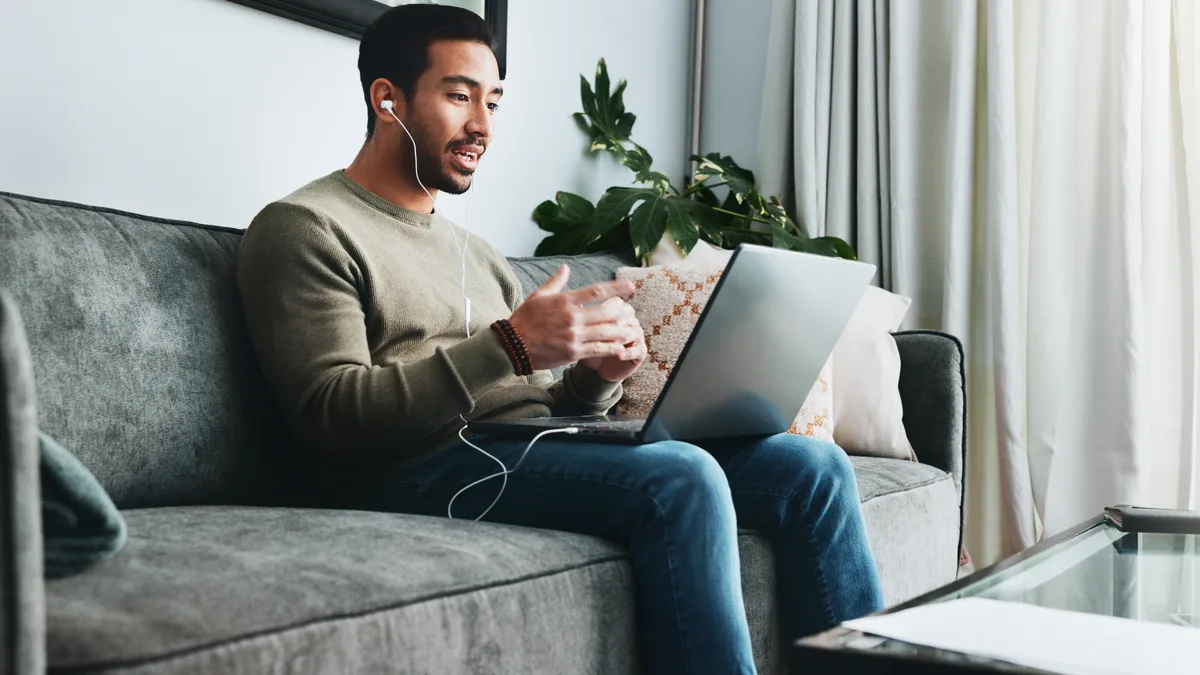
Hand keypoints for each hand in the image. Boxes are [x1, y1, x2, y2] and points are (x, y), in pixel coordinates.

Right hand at [507, 264, 636, 371]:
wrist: (512, 345)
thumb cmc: (524, 319)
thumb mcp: (538, 296)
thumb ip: (555, 282)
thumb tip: (565, 268)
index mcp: (565, 301)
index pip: (596, 291)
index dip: (616, 288)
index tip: (630, 287)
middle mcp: (572, 317)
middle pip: (607, 312)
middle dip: (623, 312)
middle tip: (632, 313)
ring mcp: (574, 336)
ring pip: (606, 332)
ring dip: (621, 331)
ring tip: (631, 330)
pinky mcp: (573, 352)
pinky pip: (598, 349)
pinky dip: (612, 349)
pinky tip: (621, 348)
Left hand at [581, 300, 646, 381]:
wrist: (597, 366)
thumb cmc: (588, 345)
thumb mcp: (582, 331)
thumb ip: (580, 318)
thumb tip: (575, 305)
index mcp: (617, 311)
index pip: (616, 303)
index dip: (606, 309)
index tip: (591, 318)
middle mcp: (629, 320)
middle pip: (627, 316)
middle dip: (614, 324)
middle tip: (601, 331)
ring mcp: (636, 334)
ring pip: (633, 332)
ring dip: (621, 338)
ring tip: (610, 344)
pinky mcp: (641, 351)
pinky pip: (638, 349)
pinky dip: (629, 352)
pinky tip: (619, 355)